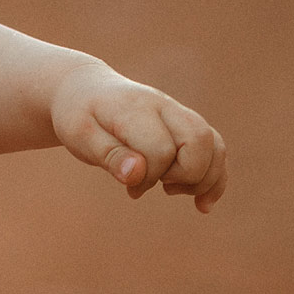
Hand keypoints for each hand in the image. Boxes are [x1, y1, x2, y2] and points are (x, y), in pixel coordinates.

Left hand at [51, 63, 226, 211]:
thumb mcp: (79, 137)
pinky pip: (215, 148)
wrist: (82, 90)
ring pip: (214, 144)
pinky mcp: (185, 124)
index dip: (151, 176)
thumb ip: (109, 155)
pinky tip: (202, 203)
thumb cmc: (79, 116)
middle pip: (199, 140)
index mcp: (133, 108)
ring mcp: (177, 112)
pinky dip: (215, 177)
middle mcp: (162, 105)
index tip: (131, 186)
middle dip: (186, 175)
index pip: (161, 149)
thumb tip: (138, 174)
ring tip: (172, 191)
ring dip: (204, 178)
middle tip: (157, 185)